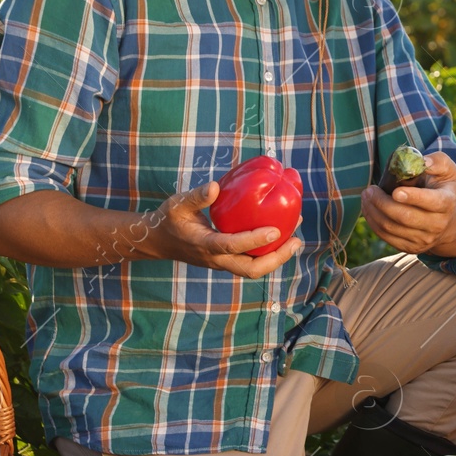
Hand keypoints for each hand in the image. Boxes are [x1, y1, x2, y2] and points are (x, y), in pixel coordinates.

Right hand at [146, 181, 301, 277]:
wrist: (159, 242)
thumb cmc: (169, 219)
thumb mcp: (177, 204)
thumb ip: (196, 197)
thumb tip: (215, 186)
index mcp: (205, 245)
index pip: (233, 245)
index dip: (255, 240)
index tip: (276, 230)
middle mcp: (217, 259)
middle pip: (251, 269)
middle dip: (277, 258)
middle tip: (296, 241)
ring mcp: (223, 263)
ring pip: (254, 269)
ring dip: (277, 257)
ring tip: (296, 239)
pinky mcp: (227, 261)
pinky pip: (251, 262)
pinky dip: (269, 253)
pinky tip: (281, 236)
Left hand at [361, 151, 455, 254]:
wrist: (444, 217)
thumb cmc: (439, 187)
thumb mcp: (445, 169)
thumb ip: (437, 161)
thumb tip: (422, 162)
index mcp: (447, 202)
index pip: (432, 202)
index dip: (413, 197)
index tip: (395, 191)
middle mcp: (438, 224)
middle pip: (405, 217)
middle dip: (382, 203)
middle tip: (369, 189)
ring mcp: (424, 239)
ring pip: (391, 228)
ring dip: (373, 211)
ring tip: (366, 196)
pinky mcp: (411, 247)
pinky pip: (386, 236)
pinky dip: (373, 222)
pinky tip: (368, 208)